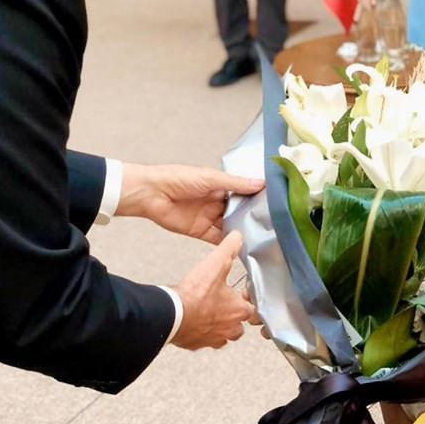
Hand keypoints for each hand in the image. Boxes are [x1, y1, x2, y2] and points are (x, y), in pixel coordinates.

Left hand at [116, 163, 263, 242]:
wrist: (151, 194)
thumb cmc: (177, 178)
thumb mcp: (211, 178)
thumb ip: (236, 183)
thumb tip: (260, 182)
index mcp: (219, 185)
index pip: (242, 193)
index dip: (255, 198)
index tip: (272, 204)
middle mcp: (215, 201)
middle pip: (237, 211)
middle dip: (250, 217)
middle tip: (269, 224)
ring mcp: (208, 216)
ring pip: (229, 226)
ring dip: (240, 230)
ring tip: (258, 237)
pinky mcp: (200, 231)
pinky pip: (217, 238)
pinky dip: (227, 242)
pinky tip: (240, 245)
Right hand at [172, 231, 253, 349]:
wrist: (173, 314)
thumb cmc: (195, 294)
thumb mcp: (216, 263)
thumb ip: (229, 249)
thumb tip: (237, 238)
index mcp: (238, 310)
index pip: (253, 308)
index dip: (246, 299)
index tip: (238, 293)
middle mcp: (230, 328)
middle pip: (240, 325)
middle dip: (234, 316)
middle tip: (224, 305)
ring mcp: (214, 338)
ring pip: (224, 336)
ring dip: (220, 327)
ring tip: (210, 314)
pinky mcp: (197, 344)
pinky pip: (205, 341)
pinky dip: (202, 334)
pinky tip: (195, 323)